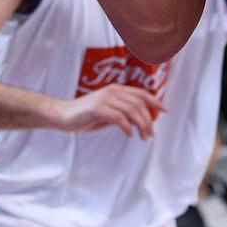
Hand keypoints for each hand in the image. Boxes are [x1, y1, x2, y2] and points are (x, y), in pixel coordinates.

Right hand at [50, 84, 167, 138]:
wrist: (61, 115)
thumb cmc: (84, 115)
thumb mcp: (107, 112)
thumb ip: (121, 113)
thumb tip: (139, 121)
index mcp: (116, 90)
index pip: (141, 93)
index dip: (155, 101)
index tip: (165, 110)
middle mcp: (112, 91)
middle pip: (139, 104)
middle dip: (148, 120)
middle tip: (151, 134)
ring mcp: (104, 98)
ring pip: (131, 110)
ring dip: (141, 125)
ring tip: (143, 137)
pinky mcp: (97, 108)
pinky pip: (118, 117)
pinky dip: (127, 127)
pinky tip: (129, 135)